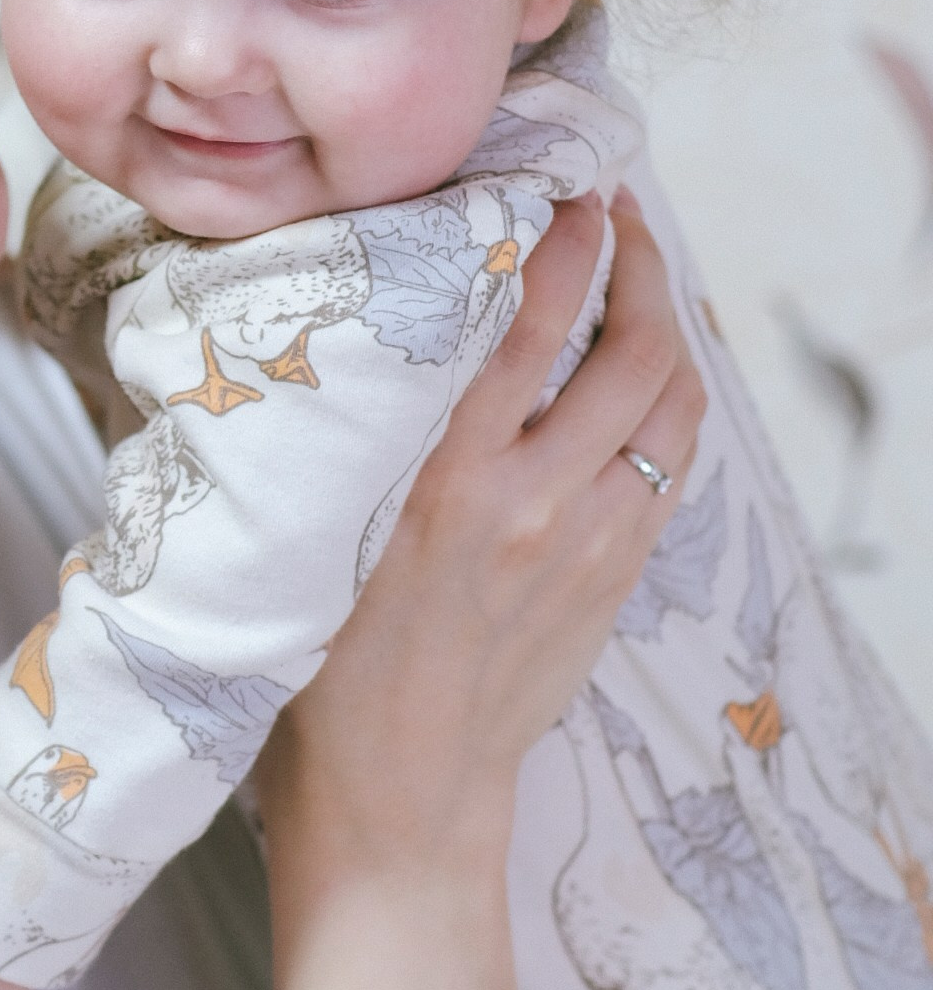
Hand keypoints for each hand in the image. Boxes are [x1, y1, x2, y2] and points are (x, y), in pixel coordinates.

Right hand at [256, 189, 703, 878]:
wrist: (399, 794)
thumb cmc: (323, 666)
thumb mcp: (316, 534)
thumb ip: (351, 437)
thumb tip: (350, 330)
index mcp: (444, 486)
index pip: (528, 327)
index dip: (558, 246)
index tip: (556, 194)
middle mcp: (533, 506)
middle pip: (633, 351)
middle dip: (638, 263)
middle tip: (614, 213)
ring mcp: (591, 545)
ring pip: (673, 402)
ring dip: (669, 324)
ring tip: (640, 276)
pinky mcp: (617, 578)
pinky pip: (671, 462)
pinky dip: (668, 399)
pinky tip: (644, 370)